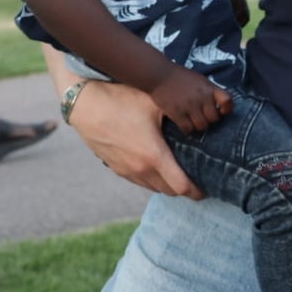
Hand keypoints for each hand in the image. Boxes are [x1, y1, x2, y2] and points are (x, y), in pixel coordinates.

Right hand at [69, 78, 202, 197]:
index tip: (207, 189)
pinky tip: (157, 166)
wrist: (84, 104)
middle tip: (196, 178)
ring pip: (153, 188)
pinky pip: (139, 182)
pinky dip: (152, 180)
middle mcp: (140, 169)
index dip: (197, 191)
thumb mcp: (156, 103)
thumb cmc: (121, 99)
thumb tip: (199, 117)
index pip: (181, 186)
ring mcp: (126, 171)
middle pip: (170, 191)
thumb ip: (178, 114)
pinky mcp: (115, 168)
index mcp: (154, 156)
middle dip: (185, 188)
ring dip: (167, 185)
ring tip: (178, 173)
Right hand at [150, 67, 232, 133]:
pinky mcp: (177, 113)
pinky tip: (185, 124)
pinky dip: (187, 129)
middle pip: (214, 118)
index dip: (226, 108)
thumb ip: (210, 91)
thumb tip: (219, 105)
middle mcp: (202, 98)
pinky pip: (187, 129)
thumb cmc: (181, 77)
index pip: (227, 101)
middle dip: (210, 119)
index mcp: (209, 88)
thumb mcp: (200, 80)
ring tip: (194, 121)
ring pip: (202, 126)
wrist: (159, 75)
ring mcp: (189, 106)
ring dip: (199, 125)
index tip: (222, 110)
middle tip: (203, 117)